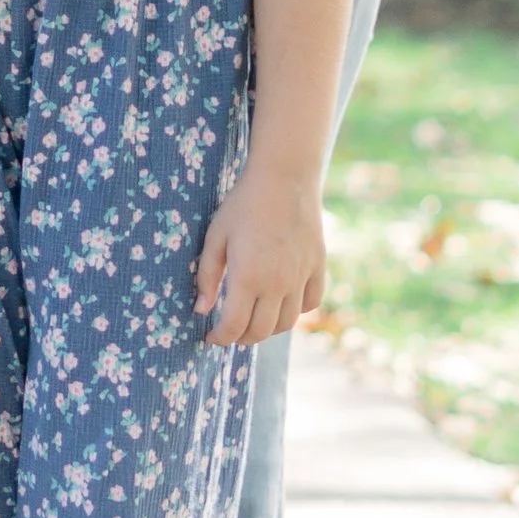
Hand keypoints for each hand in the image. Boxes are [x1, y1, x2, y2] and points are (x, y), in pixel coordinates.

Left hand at [194, 165, 327, 349]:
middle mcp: (277, 284)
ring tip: (252, 319)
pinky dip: (296, 310)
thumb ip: (206, 276)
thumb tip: (201, 309)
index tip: (210, 337)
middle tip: (229, 330)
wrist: (285, 179)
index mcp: (247, 278)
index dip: (220, 338)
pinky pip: (310, 303)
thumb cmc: (243, 205)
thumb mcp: (215, 237)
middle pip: (260, 331)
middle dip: (241, 338)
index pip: (234, 327)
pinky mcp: (318, 268)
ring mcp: (301, 278)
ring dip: (267, 328)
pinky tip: (281, 301)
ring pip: (287, 323)